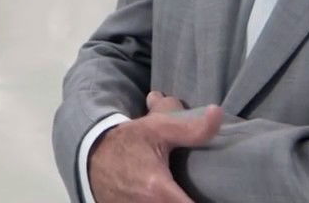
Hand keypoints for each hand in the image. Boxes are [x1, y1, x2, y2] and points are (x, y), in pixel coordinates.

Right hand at [88, 94, 221, 202]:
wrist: (91, 156)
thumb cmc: (127, 143)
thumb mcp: (156, 129)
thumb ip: (190, 127)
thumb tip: (218, 114)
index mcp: (159, 191)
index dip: (210, 202)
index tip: (217, 196)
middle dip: (194, 199)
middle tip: (206, 192)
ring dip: (178, 200)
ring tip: (188, 191)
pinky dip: (166, 202)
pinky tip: (173, 194)